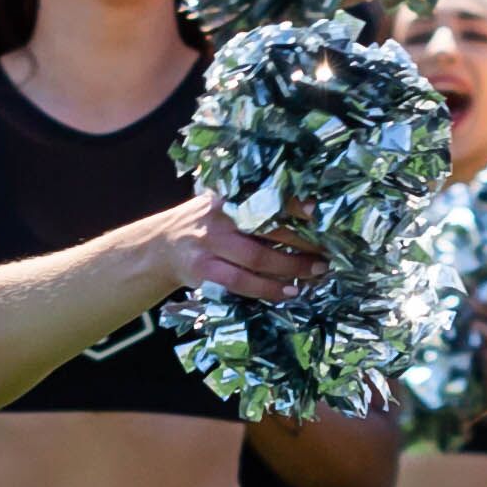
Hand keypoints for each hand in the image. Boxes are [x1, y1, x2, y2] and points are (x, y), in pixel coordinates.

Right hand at [175, 205, 321, 297]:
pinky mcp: (203, 269)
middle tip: (328, 250)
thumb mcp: (222, 206)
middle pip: (268, 227)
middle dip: (303, 240)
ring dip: (292, 267)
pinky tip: (290, 291)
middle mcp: (219, 216)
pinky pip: (242, 282)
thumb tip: (309, 213)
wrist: (158, 247)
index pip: (265, 195)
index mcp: (228, 196)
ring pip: (258, 258)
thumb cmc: (205, 225)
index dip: (293, 204)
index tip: (318, 211)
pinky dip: (269, 289)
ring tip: (315, 272)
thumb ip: (253, 207)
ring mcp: (209, 243)